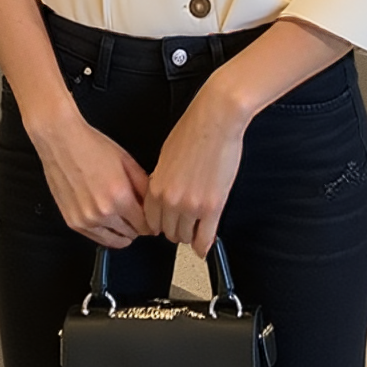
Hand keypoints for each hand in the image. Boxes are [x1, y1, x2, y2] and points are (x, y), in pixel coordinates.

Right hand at [30, 104, 150, 248]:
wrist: (61, 142)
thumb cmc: (93, 147)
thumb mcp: (126, 161)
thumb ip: (143, 186)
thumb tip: (153, 206)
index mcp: (120, 197)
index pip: (144, 226)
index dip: (150, 223)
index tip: (151, 219)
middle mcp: (103, 213)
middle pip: (131, 234)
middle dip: (137, 227)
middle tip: (136, 216)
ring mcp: (86, 220)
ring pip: (113, 241)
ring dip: (122, 233)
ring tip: (122, 219)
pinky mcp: (72, 222)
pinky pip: (95, 238)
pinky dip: (105, 232)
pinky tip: (107, 220)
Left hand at [144, 84, 247, 257]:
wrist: (215, 120)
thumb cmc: (193, 131)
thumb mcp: (165, 156)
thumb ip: (161, 180)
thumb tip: (162, 193)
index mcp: (156, 186)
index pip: (150, 221)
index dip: (159, 224)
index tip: (165, 225)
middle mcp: (170, 199)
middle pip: (167, 232)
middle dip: (175, 230)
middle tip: (183, 225)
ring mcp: (191, 206)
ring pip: (185, 237)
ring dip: (190, 236)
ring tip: (195, 229)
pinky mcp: (212, 207)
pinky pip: (205, 238)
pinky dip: (204, 246)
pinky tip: (204, 246)